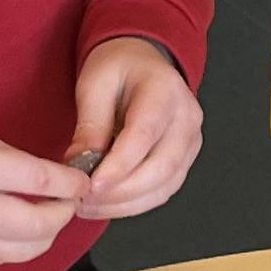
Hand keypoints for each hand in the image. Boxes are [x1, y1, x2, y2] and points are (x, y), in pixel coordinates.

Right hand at [0, 119, 85, 266]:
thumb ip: (13, 159)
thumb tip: (53, 178)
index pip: (41, 180)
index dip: (70, 183)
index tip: (82, 181)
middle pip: (40, 224)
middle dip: (64, 212)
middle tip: (69, 200)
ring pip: (27, 250)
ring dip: (46, 234)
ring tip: (48, 216)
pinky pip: (3, 258)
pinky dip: (20, 245)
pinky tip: (21, 229)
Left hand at [68, 35, 200, 219]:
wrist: (141, 64)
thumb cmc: (118, 68)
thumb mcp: (94, 85)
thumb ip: (90, 126)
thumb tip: (80, 167)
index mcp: (165, 90)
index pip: (145, 135)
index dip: (119, 165)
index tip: (92, 185)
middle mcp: (187, 117)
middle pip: (161, 167)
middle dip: (120, 192)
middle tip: (83, 200)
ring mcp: (190, 141)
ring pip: (164, 186)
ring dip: (125, 204)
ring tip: (89, 206)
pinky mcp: (184, 160)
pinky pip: (163, 191)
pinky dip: (134, 204)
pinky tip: (107, 204)